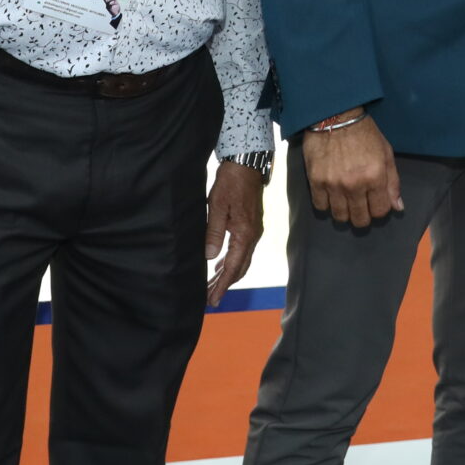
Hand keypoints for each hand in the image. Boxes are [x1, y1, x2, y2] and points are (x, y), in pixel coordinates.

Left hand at [205, 160, 266, 305]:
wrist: (247, 164)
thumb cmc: (230, 183)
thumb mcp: (217, 206)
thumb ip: (214, 232)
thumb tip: (210, 258)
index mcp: (245, 234)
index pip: (234, 268)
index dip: (222, 285)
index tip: (213, 300)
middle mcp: (253, 236)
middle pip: (240, 268)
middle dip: (225, 284)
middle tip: (210, 298)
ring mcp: (254, 231)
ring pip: (242, 260)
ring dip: (228, 274)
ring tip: (212, 285)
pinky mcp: (250, 225)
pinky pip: (242, 250)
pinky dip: (232, 261)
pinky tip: (221, 265)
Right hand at [300, 112, 402, 226]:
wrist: (335, 116)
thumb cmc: (364, 133)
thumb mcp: (386, 153)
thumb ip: (393, 182)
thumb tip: (397, 207)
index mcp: (375, 177)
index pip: (380, 211)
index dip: (379, 209)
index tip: (375, 202)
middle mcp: (354, 184)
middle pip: (360, 219)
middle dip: (363, 215)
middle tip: (361, 204)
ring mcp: (333, 184)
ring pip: (340, 216)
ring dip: (345, 212)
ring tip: (345, 201)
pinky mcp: (315, 181)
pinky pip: (320, 206)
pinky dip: (326, 204)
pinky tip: (330, 194)